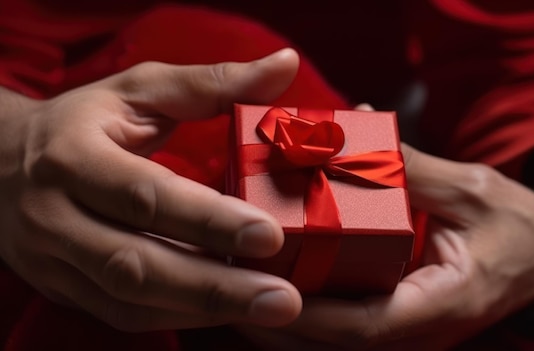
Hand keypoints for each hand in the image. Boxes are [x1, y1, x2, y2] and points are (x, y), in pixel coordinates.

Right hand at [0, 49, 303, 330]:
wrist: (0, 162)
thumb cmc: (84, 121)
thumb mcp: (140, 90)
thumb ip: (213, 82)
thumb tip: (285, 66)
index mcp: (74, 157)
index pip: (145, 195)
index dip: (208, 220)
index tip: (269, 235)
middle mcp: (57, 216)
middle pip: (138, 262)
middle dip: (215, 286)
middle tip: (283, 299)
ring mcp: (56, 260)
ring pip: (132, 299)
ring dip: (204, 310)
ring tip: (270, 310)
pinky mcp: (66, 288)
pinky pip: (125, 315)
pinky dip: (180, 317)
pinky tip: (228, 313)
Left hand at [240, 132, 533, 349]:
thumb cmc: (516, 225)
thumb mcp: (470, 189)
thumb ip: (412, 167)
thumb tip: (355, 131)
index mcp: (442, 301)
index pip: (365, 324)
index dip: (309, 313)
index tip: (260, 288)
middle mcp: (421, 328)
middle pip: (336, 340)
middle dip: (278, 319)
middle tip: (226, 285)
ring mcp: (409, 329)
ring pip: (335, 340)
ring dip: (284, 319)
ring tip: (234, 286)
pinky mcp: (401, 317)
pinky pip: (346, 325)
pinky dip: (307, 311)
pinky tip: (274, 283)